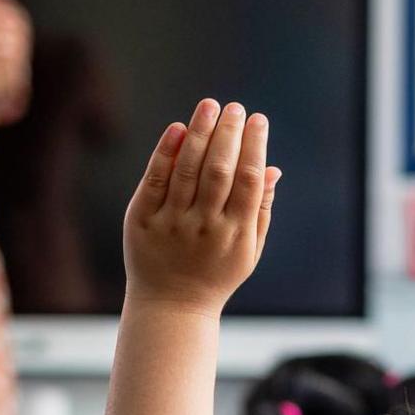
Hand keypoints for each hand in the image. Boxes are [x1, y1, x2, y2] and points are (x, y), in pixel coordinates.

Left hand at [121, 99, 280, 315]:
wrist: (171, 307)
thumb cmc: (215, 275)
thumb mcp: (247, 250)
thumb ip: (261, 210)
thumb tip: (273, 168)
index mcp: (236, 233)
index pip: (248, 180)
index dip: (254, 146)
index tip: (258, 119)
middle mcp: (204, 227)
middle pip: (219, 170)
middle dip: (229, 133)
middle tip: (235, 107)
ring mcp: (171, 224)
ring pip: (187, 170)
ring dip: (200, 133)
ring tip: (209, 106)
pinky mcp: (142, 221)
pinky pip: (154, 180)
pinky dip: (165, 153)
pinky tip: (177, 129)